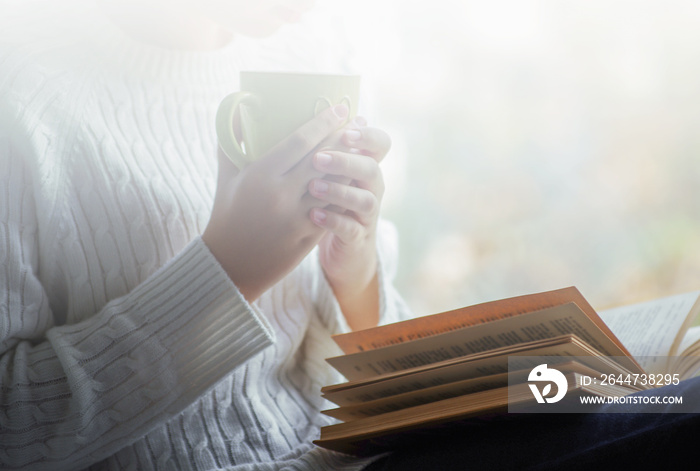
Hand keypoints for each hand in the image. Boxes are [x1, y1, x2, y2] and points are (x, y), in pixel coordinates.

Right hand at [202, 104, 349, 301]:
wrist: (230, 264)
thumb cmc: (226, 214)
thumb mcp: (226, 176)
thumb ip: (232, 141)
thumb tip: (240, 107)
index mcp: (261, 175)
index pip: (300, 141)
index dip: (323, 123)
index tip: (339, 108)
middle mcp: (282, 195)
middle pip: (323, 158)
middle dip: (343, 137)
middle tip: (358, 120)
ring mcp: (298, 217)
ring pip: (334, 184)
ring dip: (351, 163)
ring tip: (362, 146)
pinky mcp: (308, 236)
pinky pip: (334, 208)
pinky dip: (345, 191)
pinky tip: (354, 178)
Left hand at [307, 120, 391, 329]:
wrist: (344, 247)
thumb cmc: (327, 201)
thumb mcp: (327, 173)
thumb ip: (319, 147)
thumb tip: (292, 113)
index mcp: (364, 165)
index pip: (379, 142)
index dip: (367, 134)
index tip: (344, 127)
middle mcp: (371, 188)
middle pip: (371, 168)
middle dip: (345, 160)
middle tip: (317, 157)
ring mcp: (366, 214)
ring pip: (365, 200)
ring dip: (339, 192)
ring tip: (312, 187)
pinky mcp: (357, 237)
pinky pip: (351, 228)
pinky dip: (334, 222)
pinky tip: (314, 216)